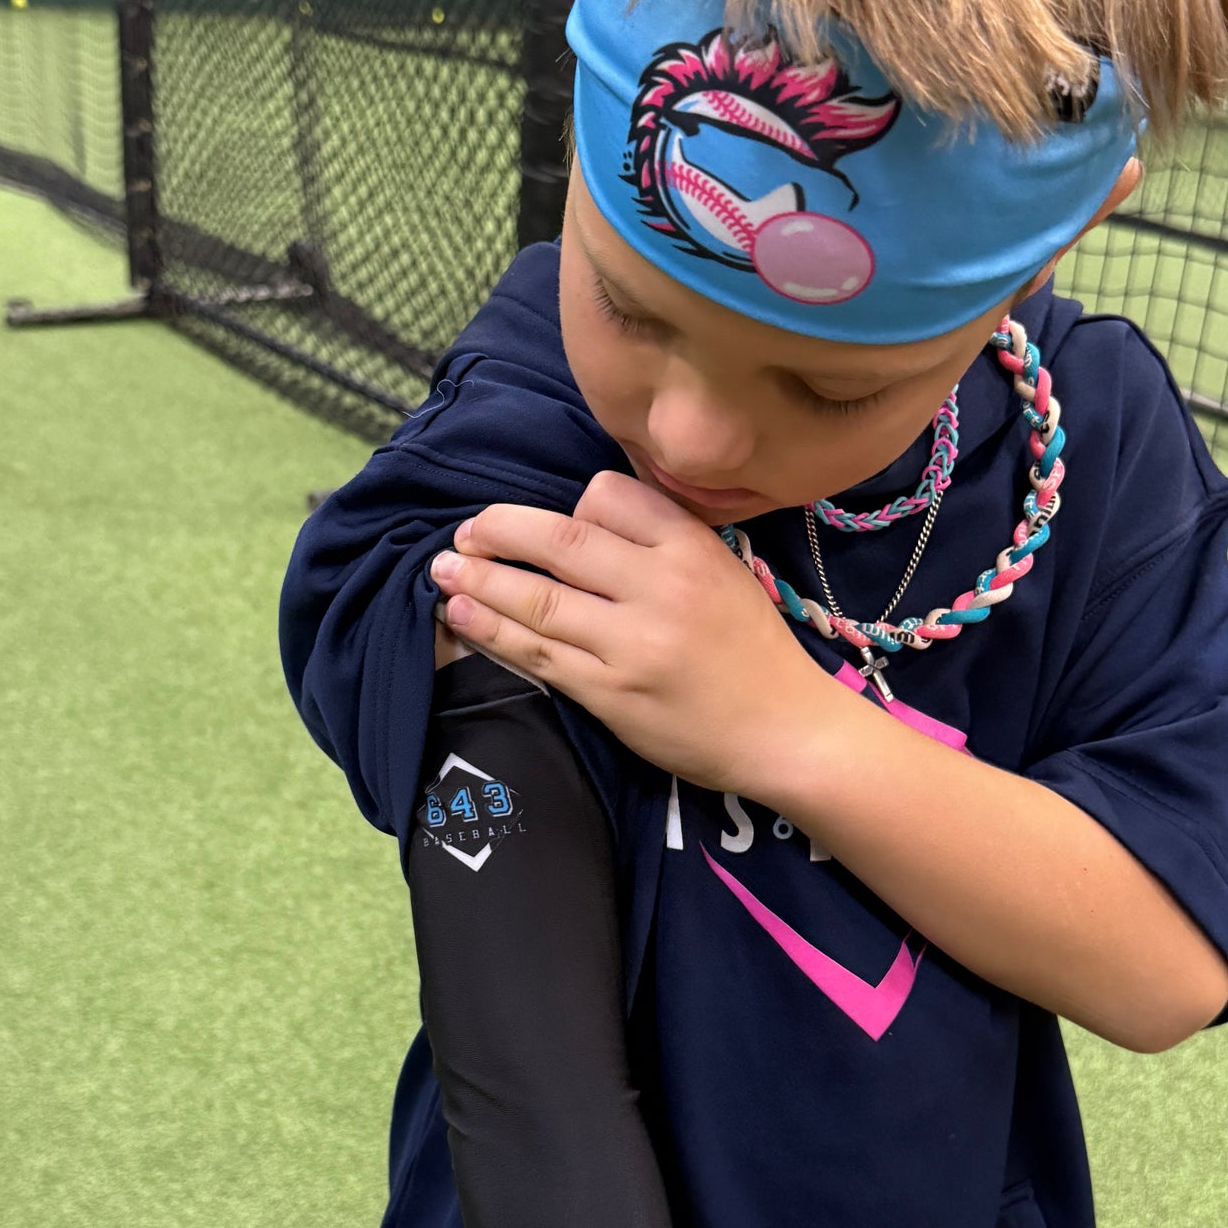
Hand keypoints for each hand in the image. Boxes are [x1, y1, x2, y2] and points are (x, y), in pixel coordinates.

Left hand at [428, 473, 848, 797]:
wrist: (785, 730)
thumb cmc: (750, 650)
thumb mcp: (721, 572)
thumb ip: (661, 542)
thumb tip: (578, 517)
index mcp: (690, 548)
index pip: (606, 496)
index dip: (565, 505)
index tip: (543, 525)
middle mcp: (659, 588)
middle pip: (559, 540)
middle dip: (498, 531)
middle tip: (463, 534)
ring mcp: (632, 644)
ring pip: (537, 599)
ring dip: (480, 581)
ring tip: (442, 570)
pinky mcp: (611, 694)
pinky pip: (538, 655)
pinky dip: (493, 632)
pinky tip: (462, 615)